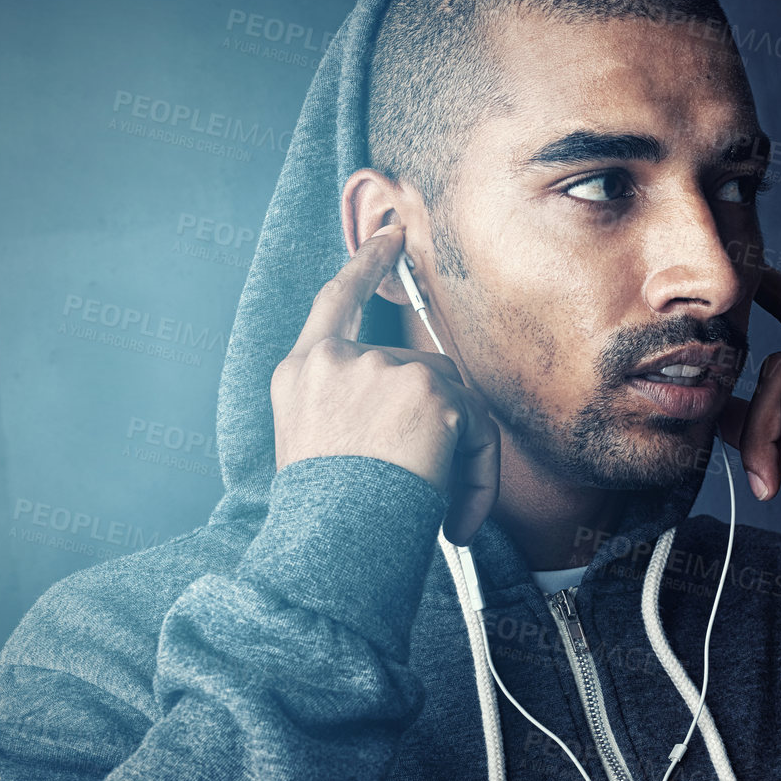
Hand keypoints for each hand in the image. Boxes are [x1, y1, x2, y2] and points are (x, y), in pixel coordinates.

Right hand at [270, 224, 500, 544]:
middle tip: (426, 490)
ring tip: (437, 512)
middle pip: (419, 370)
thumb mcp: (313, 449)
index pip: (335, 300)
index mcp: (301, 374)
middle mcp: (338, 361)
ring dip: (459, 455)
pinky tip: (457, 520)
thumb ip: (351, 409)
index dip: (365, 263)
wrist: (331, 547)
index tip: (390, 232)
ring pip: (453, 398)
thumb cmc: (325, 520)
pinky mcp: (427, 391)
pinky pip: (478, 428)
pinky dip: (479, 475)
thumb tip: (419, 406)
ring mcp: (383, 370)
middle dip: (437, 427)